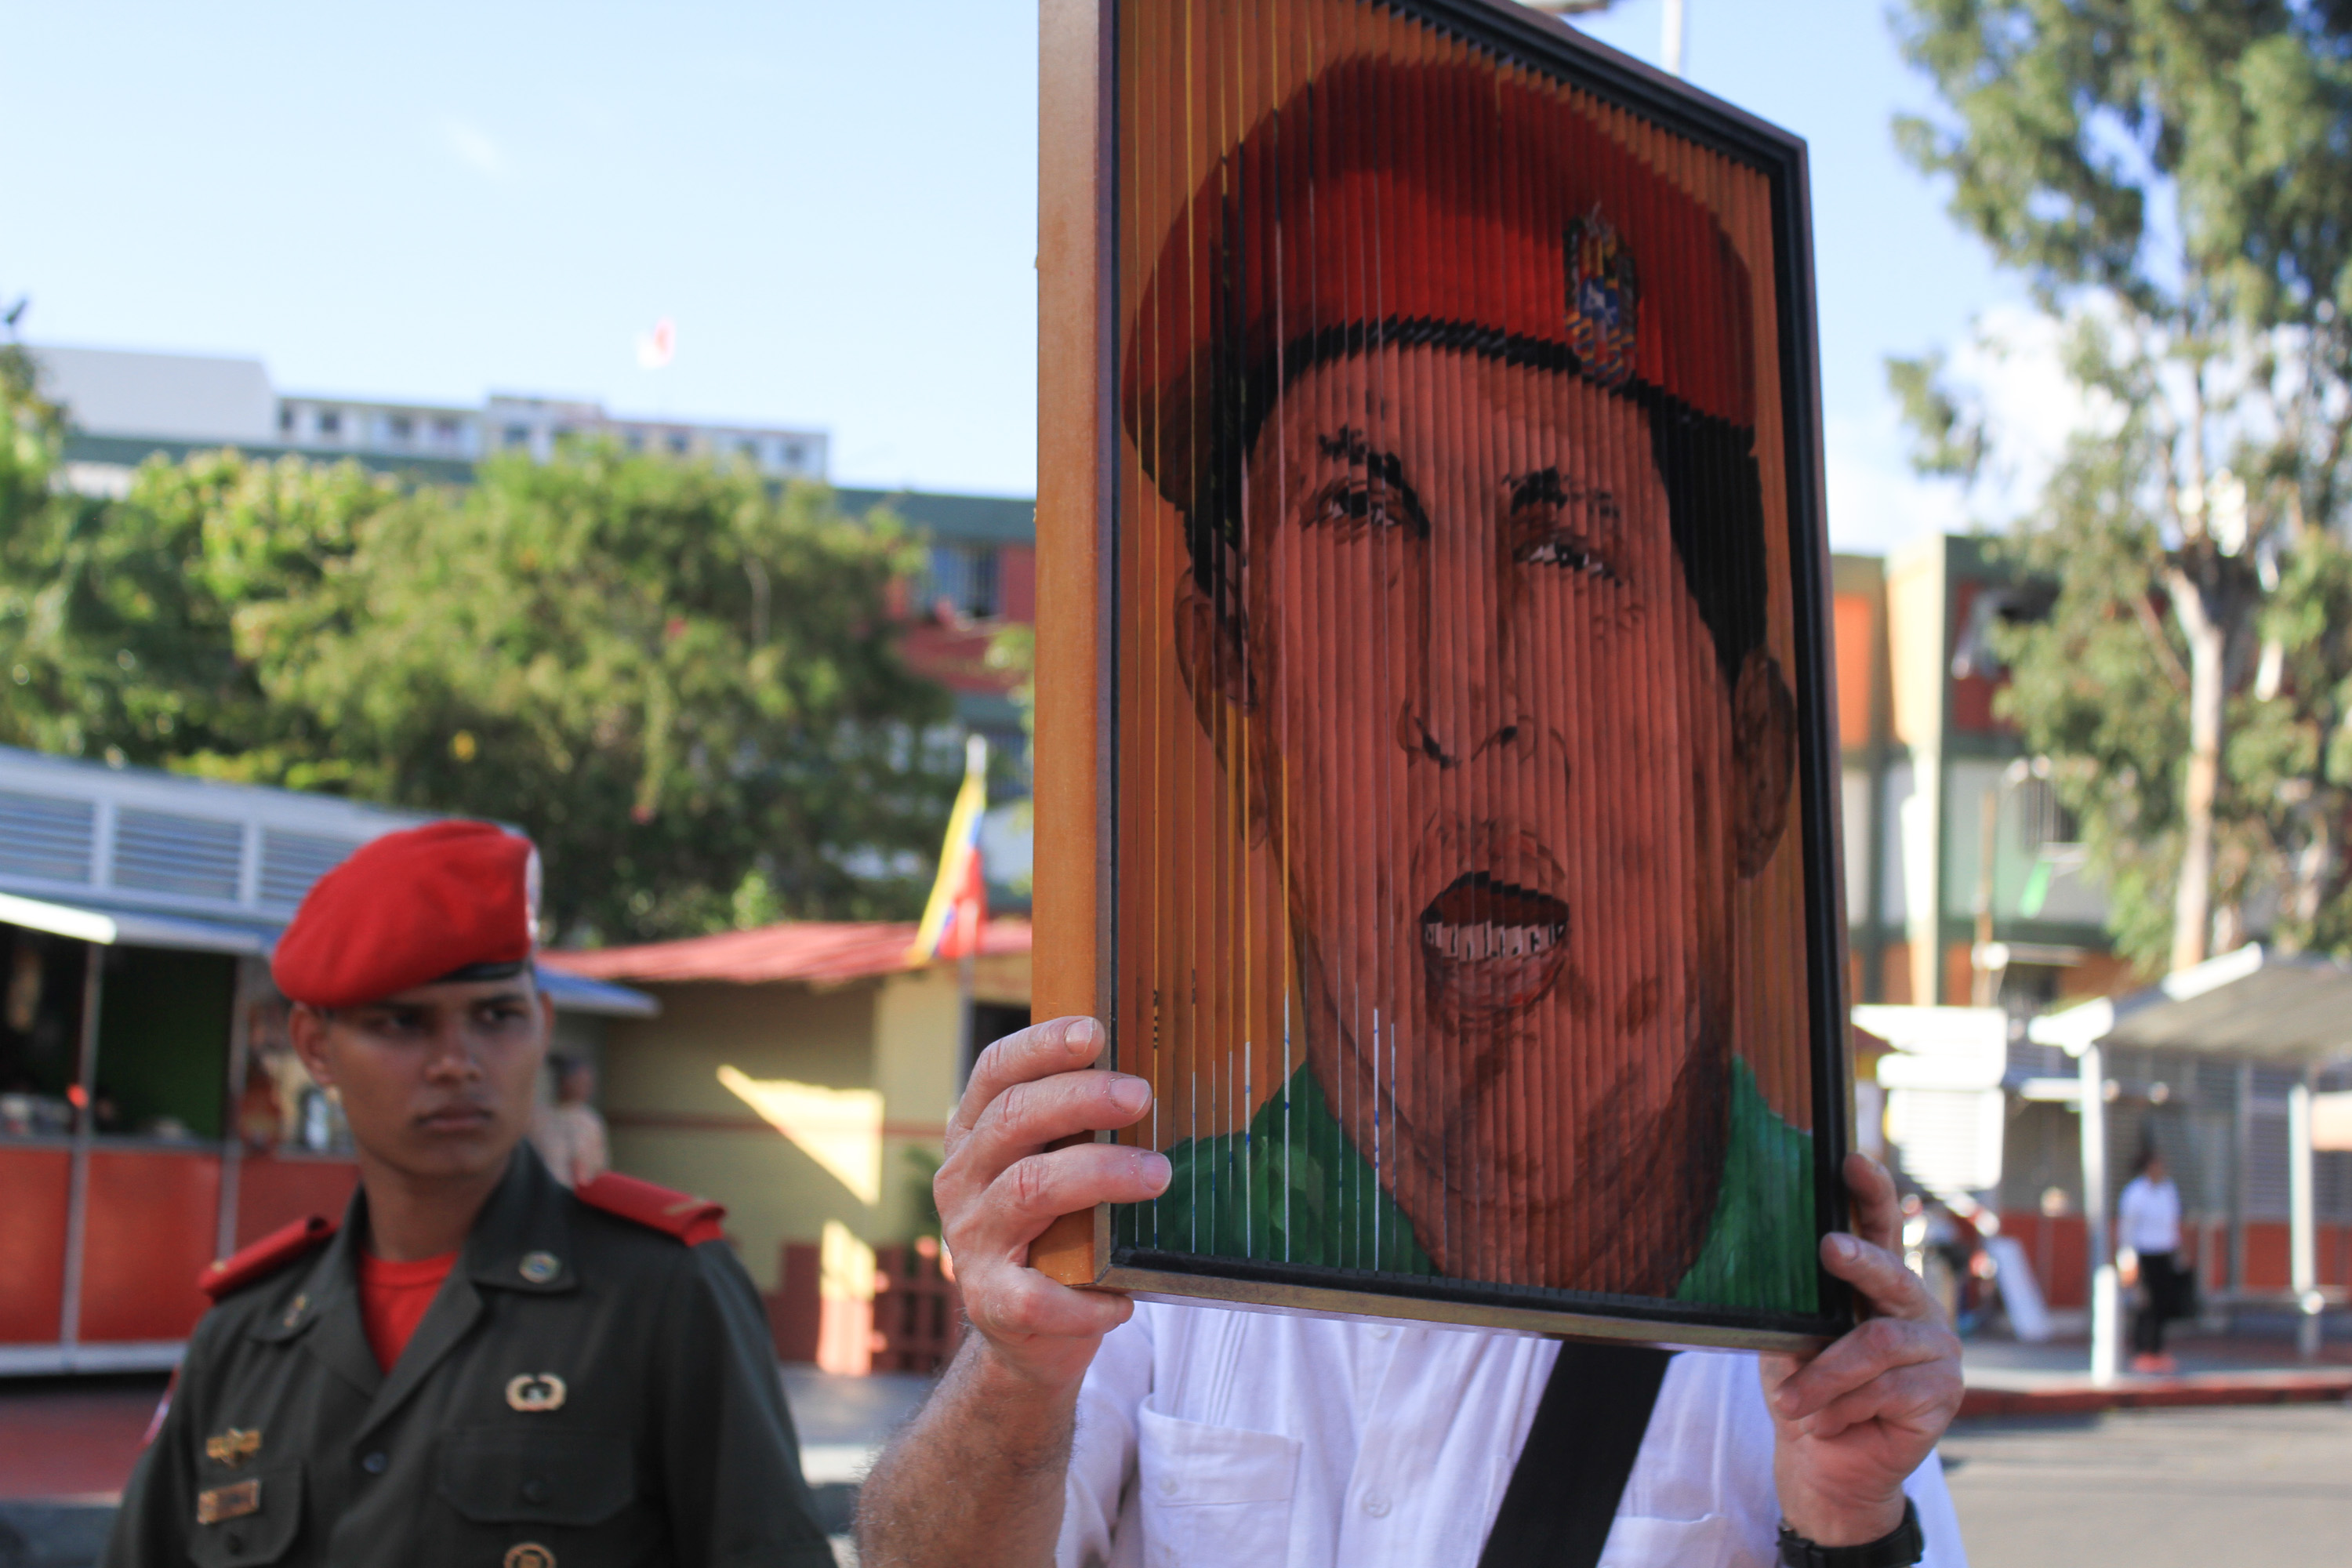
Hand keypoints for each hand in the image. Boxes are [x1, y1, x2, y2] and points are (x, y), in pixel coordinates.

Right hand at [934, 1015, 1169, 1394]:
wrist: (1025, 1333)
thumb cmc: (1059, 1231)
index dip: (1040, 1046)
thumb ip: (1083, 1128)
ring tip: (1158, 1175)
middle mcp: (963, 1180)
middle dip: (1081, 1099)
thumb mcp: (1057, 1167)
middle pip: (1013, 1120)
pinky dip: (1086, 1298)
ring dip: (1099, 1176)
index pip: (995, 1073)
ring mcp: (972, 1241)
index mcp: (976, 1135)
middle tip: (1141, 1095)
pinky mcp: (992, 1303)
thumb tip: (1165, 1074)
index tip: (1094, 1031)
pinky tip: (1126, 1298)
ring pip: (1029, 1190)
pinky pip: (1036, 1297)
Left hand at [1760, 1153, 1962, 1546]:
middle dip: (1858, 1261)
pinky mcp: (1946, 1392)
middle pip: (1890, 1274)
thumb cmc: (1806, 1392)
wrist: (1825, 1463)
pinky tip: (1829, 1422)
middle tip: (1827, 1248)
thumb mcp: (1790, 1346)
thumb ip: (1798, 1312)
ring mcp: (1938, 1349)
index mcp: (1877, 1285)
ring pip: (1876, 1346)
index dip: (1871, 1193)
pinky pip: (1890, 1390)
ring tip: (1793, 1403)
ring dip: (1826, 1378)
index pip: (1879, 1228)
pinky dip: (1847, 1407)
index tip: (1852, 1160)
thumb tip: (1773, 1281)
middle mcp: (1915, 1308)